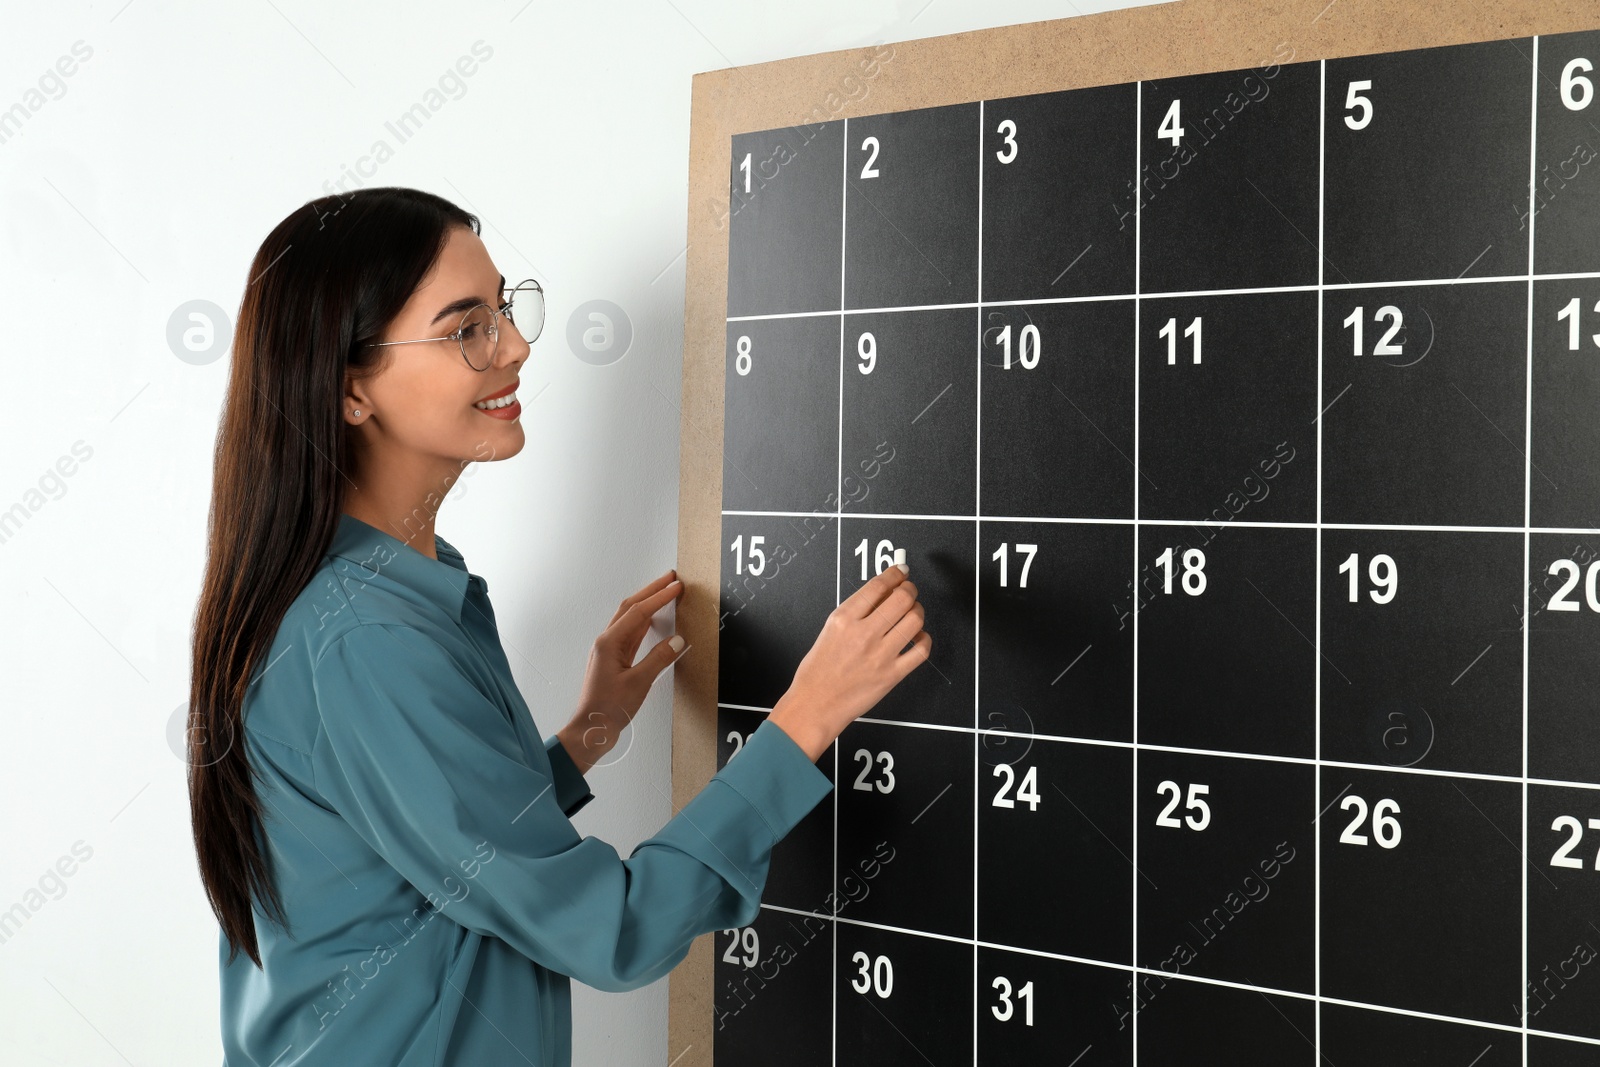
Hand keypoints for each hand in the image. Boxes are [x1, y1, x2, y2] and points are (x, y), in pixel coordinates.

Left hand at [559, 568, 684, 773]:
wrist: (591, 729)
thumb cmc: (608, 709)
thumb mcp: (639, 684)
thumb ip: (659, 659)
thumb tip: (677, 640)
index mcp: (609, 643)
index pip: (639, 611)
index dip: (659, 597)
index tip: (676, 586)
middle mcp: (607, 642)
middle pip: (631, 608)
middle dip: (651, 591)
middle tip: (671, 579)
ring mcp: (609, 651)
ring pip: (630, 619)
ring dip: (648, 604)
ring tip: (665, 594)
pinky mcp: (614, 660)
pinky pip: (631, 634)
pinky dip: (645, 622)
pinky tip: (654, 622)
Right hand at [768, 562, 928, 761]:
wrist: (815, 704)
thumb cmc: (818, 671)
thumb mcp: (830, 630)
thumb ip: (856, 611)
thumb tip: (883, 592)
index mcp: (843, 619)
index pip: (878, 586)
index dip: (895, 574)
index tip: (901, 572)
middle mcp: (863, 634)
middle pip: (902, 598)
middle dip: (910, 589)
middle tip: (909, 590)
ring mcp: (880, 655)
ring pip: (915, 620)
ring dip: (918, 611)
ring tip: (913, 613)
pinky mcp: (892, 675)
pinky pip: (921, 650)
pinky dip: (924, 639)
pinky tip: (917, 638)